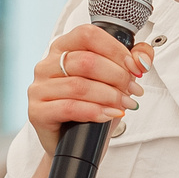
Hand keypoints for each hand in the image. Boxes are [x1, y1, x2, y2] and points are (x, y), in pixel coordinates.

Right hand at [27, 24, 150, 156]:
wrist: (72, 142)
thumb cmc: (92, 106)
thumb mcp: (115, 80)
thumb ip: (133, 60)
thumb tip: (142, 59)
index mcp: (63, 48)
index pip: (88, 35)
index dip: (115, 50)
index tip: (134, 67)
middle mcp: (47, 64)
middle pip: (87, 61)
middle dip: (117, 77)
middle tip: (132, 91)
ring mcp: (39, 88)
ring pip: (79, 85)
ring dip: (109, 96)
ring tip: (124, 105)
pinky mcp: (37, 112)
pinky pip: (69, 107)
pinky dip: (94, 111)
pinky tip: (108, 115)